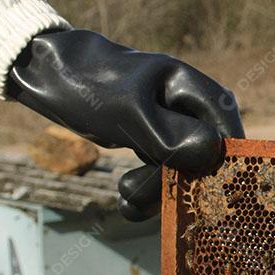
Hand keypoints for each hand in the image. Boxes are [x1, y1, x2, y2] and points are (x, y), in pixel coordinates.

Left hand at [6, 29, 243, 219]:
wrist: (46, 74)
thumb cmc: (89, 84)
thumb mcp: (128, 112)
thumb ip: (171, 137)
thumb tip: (212, 157)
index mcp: (198, 93)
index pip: (228, 140)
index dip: (215, 171)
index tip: (187, 193)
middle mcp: (194, 111)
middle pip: (204, 163)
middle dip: (172, 185)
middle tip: (133, 190)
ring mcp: (176, 128)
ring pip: (182, 173)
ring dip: (154, 192)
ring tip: (123, 193)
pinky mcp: (157, 142)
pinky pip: (163, 175)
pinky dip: (145, 192)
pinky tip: (125, 200)